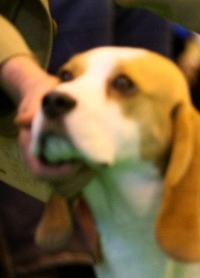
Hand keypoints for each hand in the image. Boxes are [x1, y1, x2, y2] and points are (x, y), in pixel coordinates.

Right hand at [3, 55, 93, 192]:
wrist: (49, 93)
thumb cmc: (43, 94)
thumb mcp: (38, 98)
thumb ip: (32, 111)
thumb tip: (23, 120)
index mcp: (31, 145)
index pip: (40, 171)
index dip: (58, 173)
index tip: (77, 163)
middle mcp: (42, 156)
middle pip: (56, 183)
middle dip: (76, 178)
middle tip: (93, 166)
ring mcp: (54, 159)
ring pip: (66, 184)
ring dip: (83, 179)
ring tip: (96, 166)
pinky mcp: (67, 159)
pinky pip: (75, 177)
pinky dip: (86, 176)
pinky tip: (98, 164)